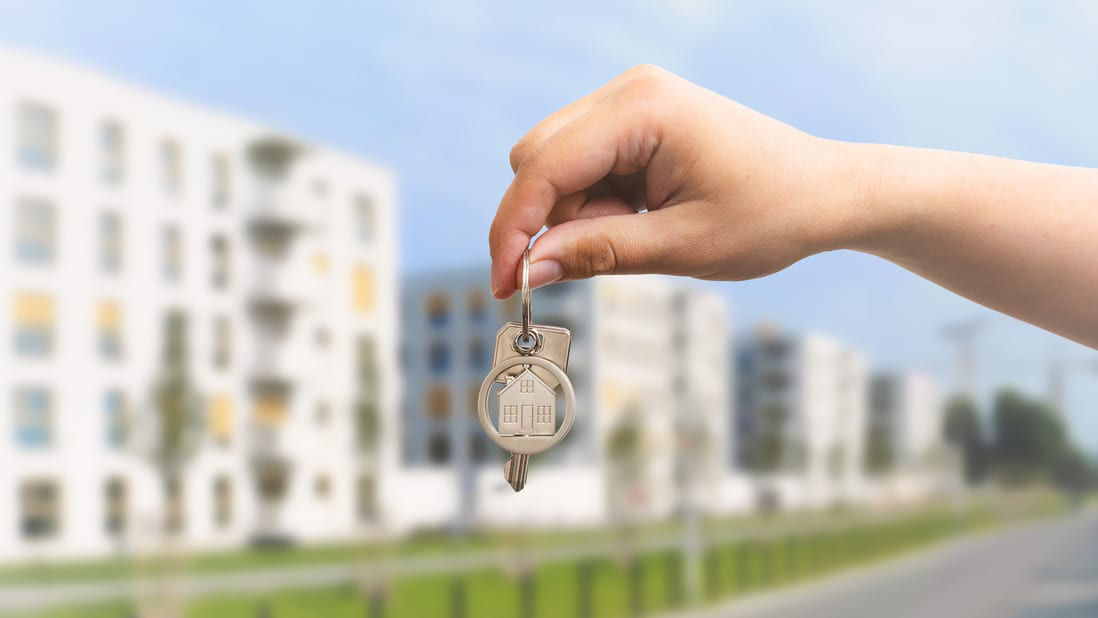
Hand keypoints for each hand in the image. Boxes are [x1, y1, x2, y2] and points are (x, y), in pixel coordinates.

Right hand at [489, 64, 866, 297]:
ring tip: (638, 237)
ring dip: (574, 215)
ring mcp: (631, 101)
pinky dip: (593, 205)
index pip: (544, 166)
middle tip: (586, 266)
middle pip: (538, 159)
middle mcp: (629, 91)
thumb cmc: (771, 214)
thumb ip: (598, 254)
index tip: (504, 285)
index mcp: (643, 109)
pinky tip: (637, 221)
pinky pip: (583, 167)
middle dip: (546, 221)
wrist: (826, 192)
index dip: (514, 228)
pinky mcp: (635, 122)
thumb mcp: (682, 246)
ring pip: (555, 165)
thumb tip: (528, 270)